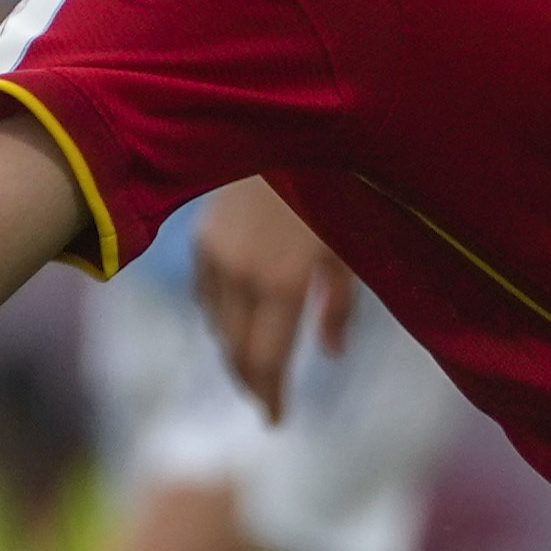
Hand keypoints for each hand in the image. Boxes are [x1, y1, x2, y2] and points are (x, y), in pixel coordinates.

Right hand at [196, 180, 353, 420]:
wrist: (282, 129)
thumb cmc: (336, 186)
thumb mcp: (350, 248)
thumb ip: (339, 306)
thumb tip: (332, 355)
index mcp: (281, 282)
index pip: (266, 361)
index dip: (271, 397)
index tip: (277, 422)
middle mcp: (240, 274)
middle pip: (234, 352)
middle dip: (251, 382)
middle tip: (268, 401)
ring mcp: (214, 255)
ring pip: (216, 326)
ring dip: (234, 351)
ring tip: (256, 366)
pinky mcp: (201, 237)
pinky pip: (204, 294)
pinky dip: (220, 317)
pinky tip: (238, 321)